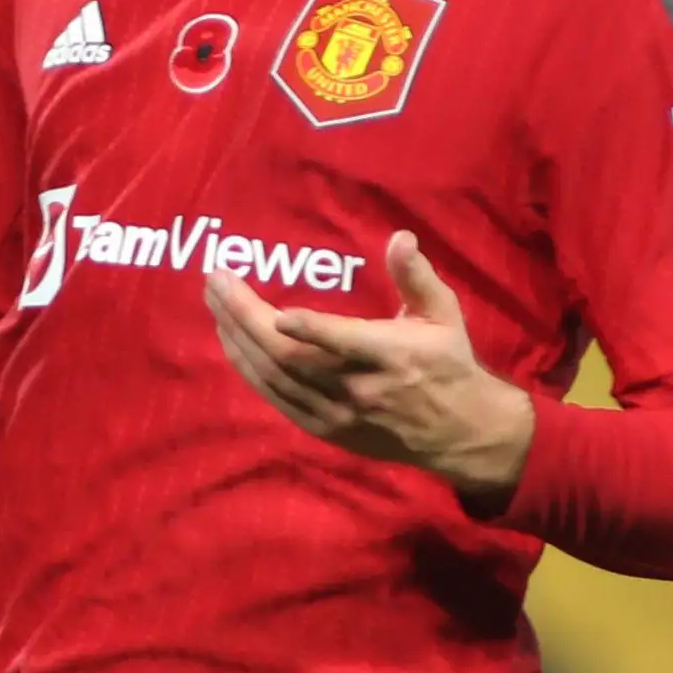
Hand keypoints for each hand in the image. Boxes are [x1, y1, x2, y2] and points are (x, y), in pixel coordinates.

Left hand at [208, 231, 536, 508]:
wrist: (459, 434)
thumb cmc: (449, 363)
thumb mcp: (443, 314)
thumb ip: (417, 276)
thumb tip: (400, 238)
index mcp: (390, 356)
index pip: (345, 345)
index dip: (312, 331)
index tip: (279, 313)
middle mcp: (358, 389)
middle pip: (290, 358)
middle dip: (246, 319)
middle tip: (217, 282)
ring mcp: (337, 414)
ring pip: (275, 379)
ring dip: (238, 341)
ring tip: (214, 305)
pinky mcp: (325, 429)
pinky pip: (276, 400)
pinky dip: (249, 371)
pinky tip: (230, 344)